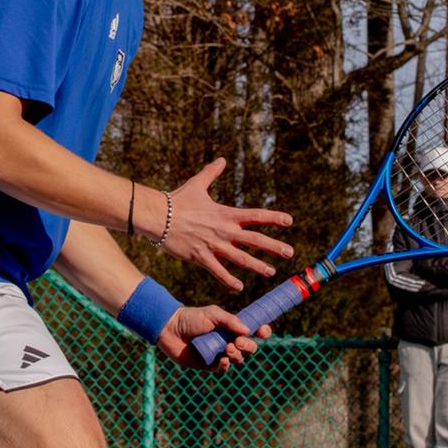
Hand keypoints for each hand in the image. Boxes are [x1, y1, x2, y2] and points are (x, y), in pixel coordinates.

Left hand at [155, 305, 272, 371]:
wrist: (169, 328)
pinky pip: (222, 369)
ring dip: (237, 355)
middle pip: (249, 348)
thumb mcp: (212, 314)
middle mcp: (228, 340)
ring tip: (227, 348)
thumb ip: (230, 320)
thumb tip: (248, 330)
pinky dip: (225, 365)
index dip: (262, 332)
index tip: (263, 331)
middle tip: (238, 341)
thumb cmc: (191, 318)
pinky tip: (222, 360)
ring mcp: (219, 353)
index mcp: (231, 327)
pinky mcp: (208, 364)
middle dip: (248, 346)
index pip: (253, 331)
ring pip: (238, 359)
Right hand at [158, 158, 294, 290]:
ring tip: (271, 272)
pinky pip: (218, 271)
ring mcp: (213, 245)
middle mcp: (223, 230)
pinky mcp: (200, 257)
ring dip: (258, 266)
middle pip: (255, 239)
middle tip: (290, 252)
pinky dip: (229, 280)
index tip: (289, 221)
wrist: (157, 216)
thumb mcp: (197, 184)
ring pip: (241, 258)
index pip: (255, 215)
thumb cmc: (177, 200)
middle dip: (274, 246)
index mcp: (226, 214)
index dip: (273, 218)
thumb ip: (211, 173)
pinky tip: (239, 287)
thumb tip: (221, 159)